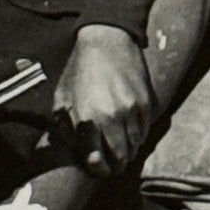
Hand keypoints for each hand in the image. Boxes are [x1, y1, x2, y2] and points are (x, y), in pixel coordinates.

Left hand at [52, 24, 153, 174]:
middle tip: (111, 164)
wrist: (106, 40)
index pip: (98, 161)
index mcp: (89, 119)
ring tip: (119, 146)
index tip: (98, 168)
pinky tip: (128, 129)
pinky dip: (138, 134)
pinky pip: (146, 130)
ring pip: (136, 146)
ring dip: (128, 150)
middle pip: (122, 158)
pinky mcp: (147, 102)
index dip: (98, 170)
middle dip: (116, 165)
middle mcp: (114, 117)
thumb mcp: (62, 98)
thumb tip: (72, 150)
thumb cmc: (80, 69)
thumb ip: (66, 127)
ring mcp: (133, 110)